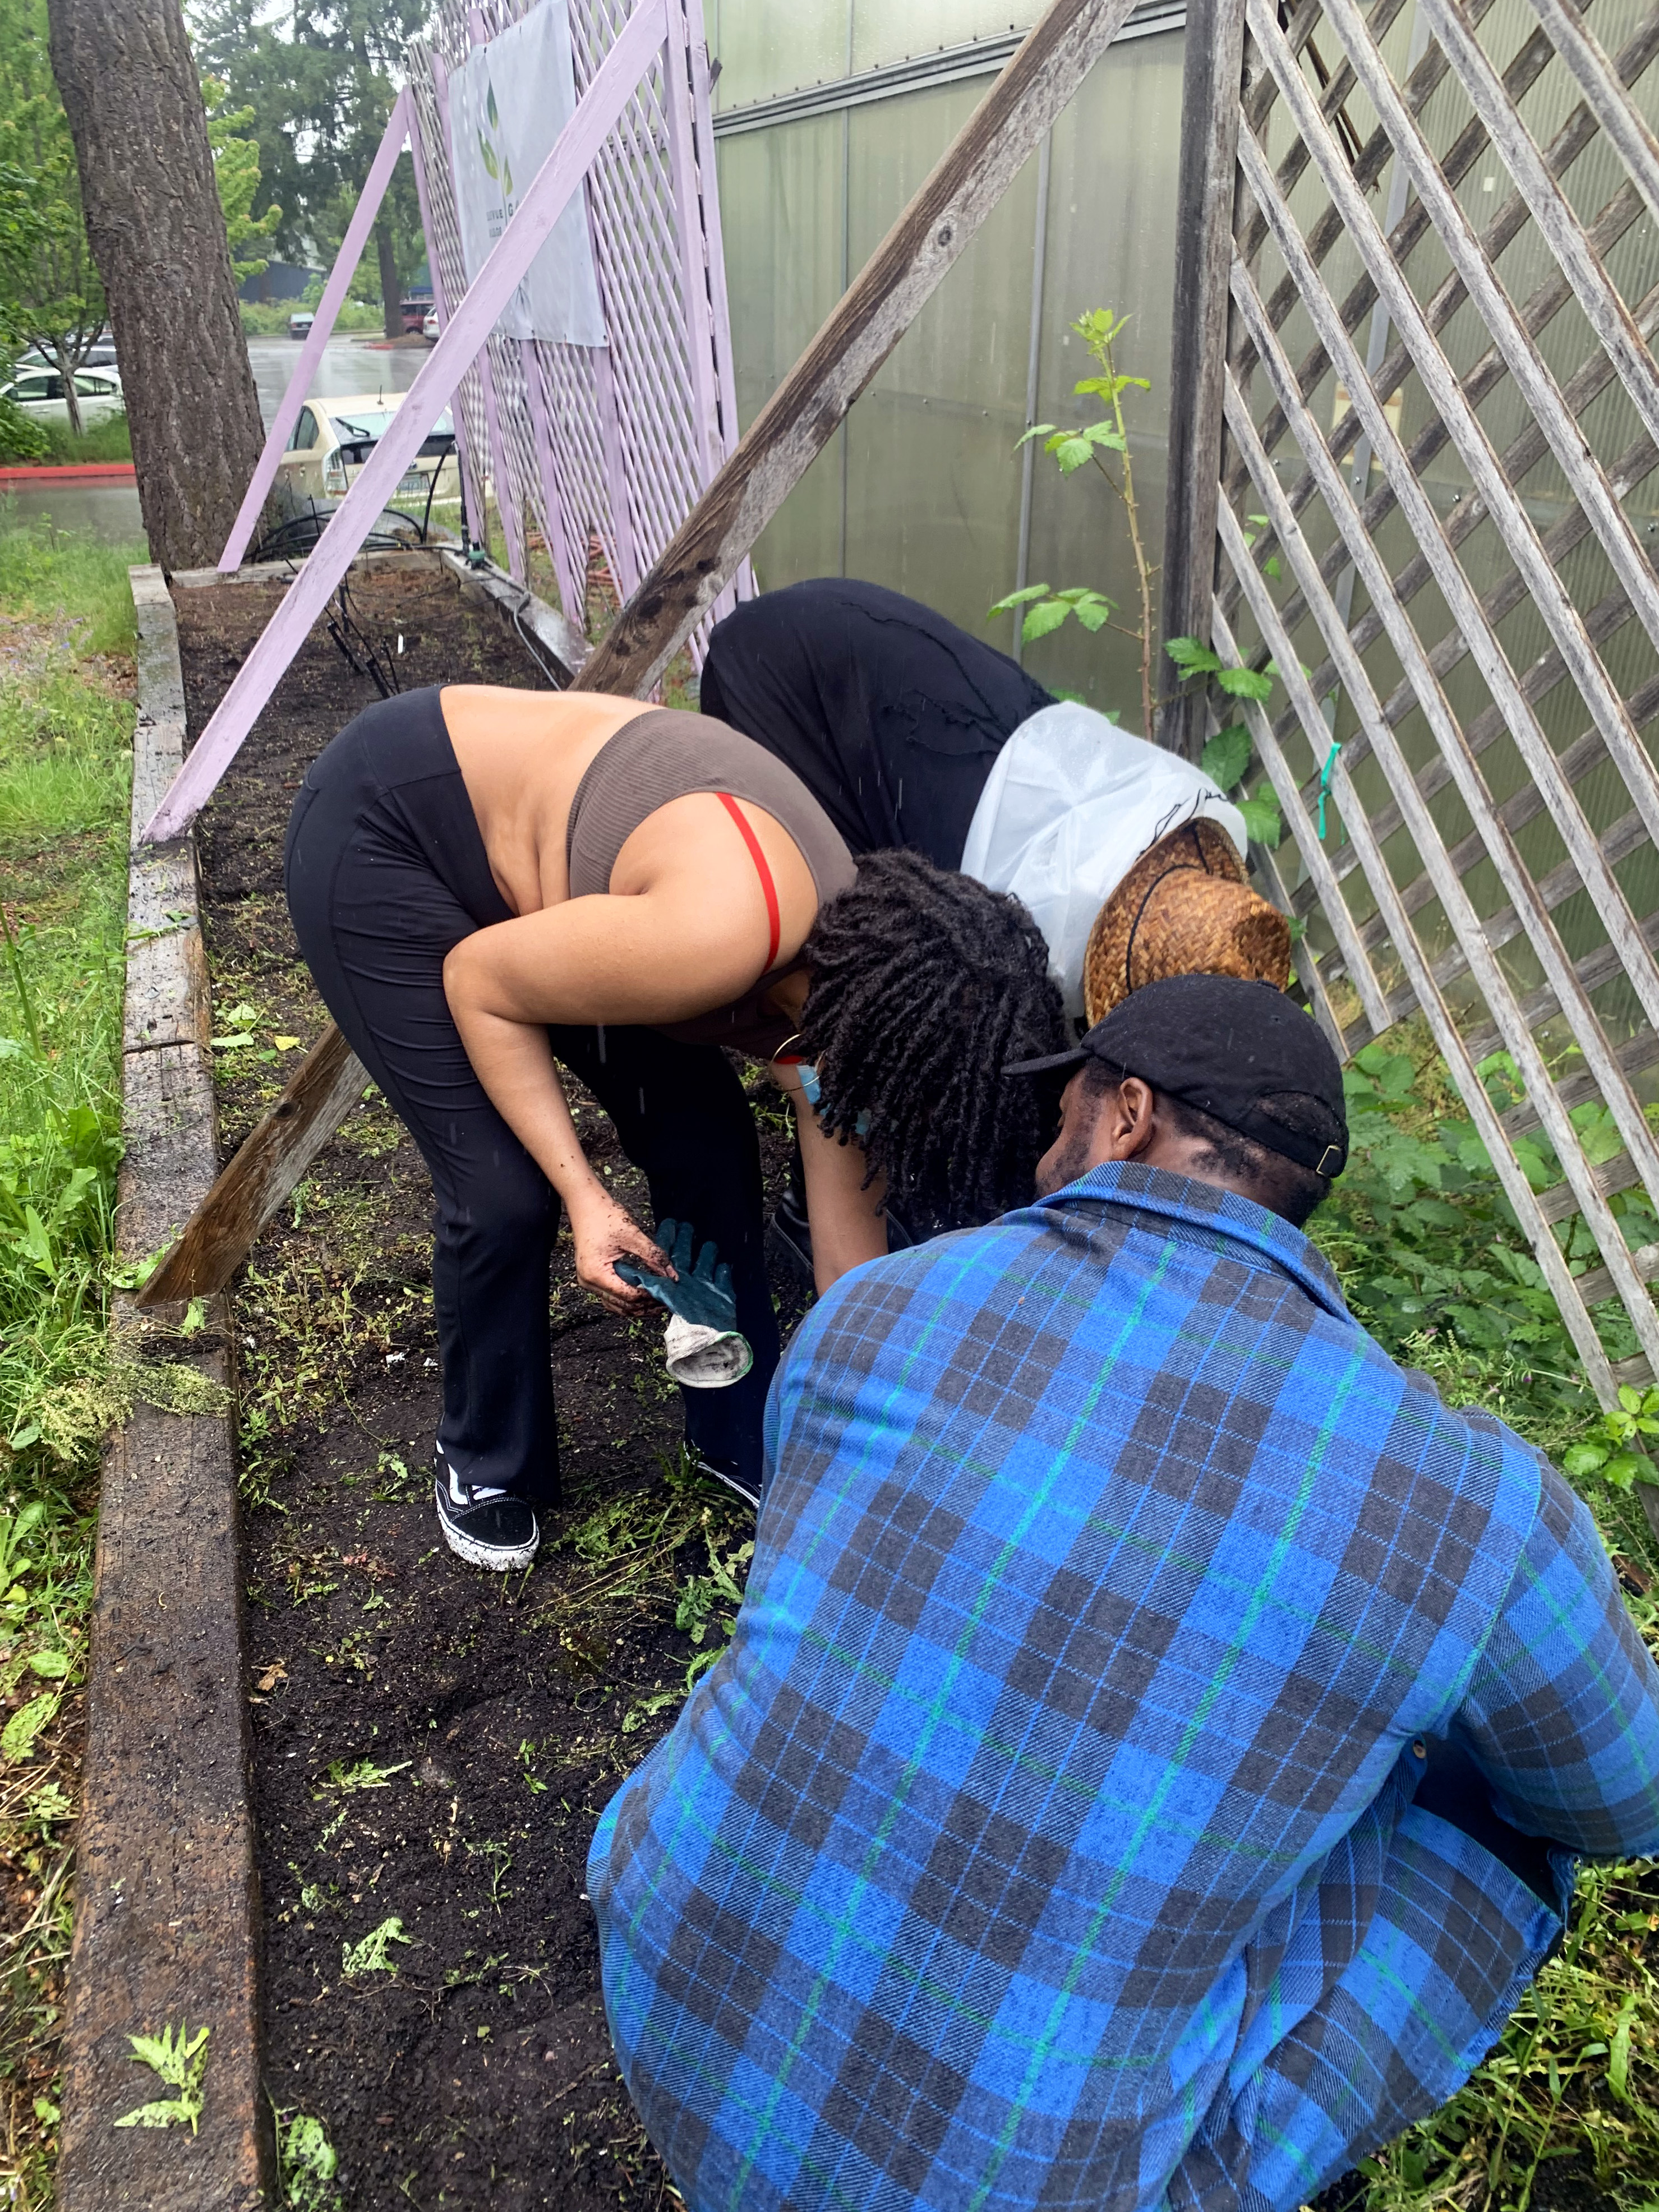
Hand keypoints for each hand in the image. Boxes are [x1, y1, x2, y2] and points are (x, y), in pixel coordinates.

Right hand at [568, 1189, 675, 1315]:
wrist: (585, 1205)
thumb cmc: (604, 1216)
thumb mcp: (632, 1235)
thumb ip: (653, 1255)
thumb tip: (672, 1274)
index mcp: (596, 1273)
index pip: (628, 1295)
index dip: (650, 1296)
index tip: (668, 1293)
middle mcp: (589, 1282)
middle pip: (622, 1305)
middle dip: (646, 1305)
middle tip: (667, 1301)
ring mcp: (588, 1282)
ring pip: (616, 1305)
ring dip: (637, 1306)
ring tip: (658, 1302)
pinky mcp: (592, 1278)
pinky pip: (611, 1297)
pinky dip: (627, 1300)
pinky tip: (643, 1296)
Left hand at [616, 1219, 737, 1332]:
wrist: (709, 1345)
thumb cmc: (687, 1326)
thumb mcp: (665, 1298)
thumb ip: (653, 1284)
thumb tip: (634, 1273)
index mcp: (673, 1282)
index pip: (667, 1255)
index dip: (668, 1239)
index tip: (670, 1223)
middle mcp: (688, 1284)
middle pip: (685, 1257)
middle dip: (685, 1241)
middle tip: (686, 1225)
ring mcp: (705, 1290)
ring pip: (705, 1265)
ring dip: (706, 1253)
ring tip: (709, 1243)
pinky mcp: (722, 1297)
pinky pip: (723, 1280)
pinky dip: (723, 1272)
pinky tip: (724, 1265)